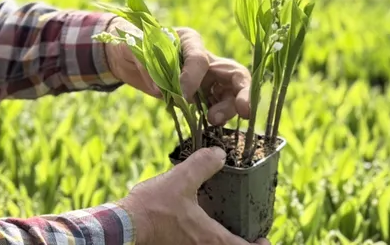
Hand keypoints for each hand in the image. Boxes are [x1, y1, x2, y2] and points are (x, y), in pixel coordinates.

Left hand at [105, 21, 251, 124]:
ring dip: (229, 108)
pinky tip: (210, 126)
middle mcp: (204, 58)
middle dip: (241, 93)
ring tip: (213, 121)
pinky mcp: (201, 95)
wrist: (127, 56)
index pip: (200, 59)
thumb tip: (159, 89)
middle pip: (234, 74)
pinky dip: (219, 117)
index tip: (182, 95)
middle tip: (241, 112)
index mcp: (189, 41)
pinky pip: (218, 106)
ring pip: (231, 93)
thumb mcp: (131, 48)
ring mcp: (205, 78)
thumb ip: (145, 65)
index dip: (194, 78)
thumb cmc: (131, 44)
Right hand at [117, 147, 269, 244]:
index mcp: (211, 237)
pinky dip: (203, 241)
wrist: (124, 226)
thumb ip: (202, 165)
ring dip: (220, 242)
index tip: (264, 238)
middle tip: (245, 234)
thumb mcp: (180, 180)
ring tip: (221, 230)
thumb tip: (220, 154)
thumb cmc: (154, 207)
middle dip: (240, 244)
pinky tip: (195, 229)